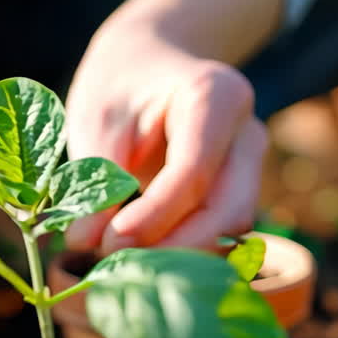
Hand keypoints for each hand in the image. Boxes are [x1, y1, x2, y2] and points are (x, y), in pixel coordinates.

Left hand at [64, 39, 267, 254]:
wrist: (146, 68)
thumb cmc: (119, 88)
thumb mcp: (98, 123)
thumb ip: (97, 182)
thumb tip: (86, 245)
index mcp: (217, 96)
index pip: (194, 172)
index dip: (153, 217)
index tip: (109, 245)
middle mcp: (247, 134)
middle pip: (228, 211)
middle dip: (174, 250)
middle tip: (115, 269)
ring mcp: (252, 167)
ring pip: (232, 232)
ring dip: (181, 260)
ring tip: (122, 269)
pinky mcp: (241, 195)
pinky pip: (223, 237)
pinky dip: (185, 257)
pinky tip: (142, 265)